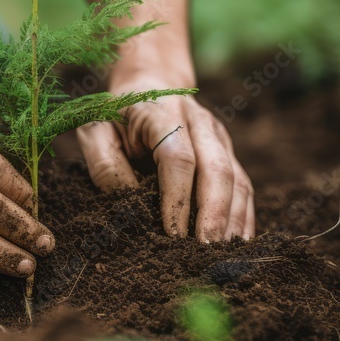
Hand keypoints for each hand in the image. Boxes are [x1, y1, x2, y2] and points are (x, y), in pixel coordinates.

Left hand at [76, 80, 253, 240]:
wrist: (148, 83)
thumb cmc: (116, 113)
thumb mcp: (95, 130)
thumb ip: (105, 164)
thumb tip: (127, 201)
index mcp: (163, 111)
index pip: (178, 157)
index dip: (178, 198)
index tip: (172, 235)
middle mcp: (200, 123)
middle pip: (218, 169)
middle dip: (214, 214)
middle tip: (205, 252)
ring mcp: (220, 138)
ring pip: (238, 180)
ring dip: (233, 221)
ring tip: (222, 257)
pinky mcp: (229, 154)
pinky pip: (244, 188)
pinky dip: (243, 218)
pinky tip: (236, 247)